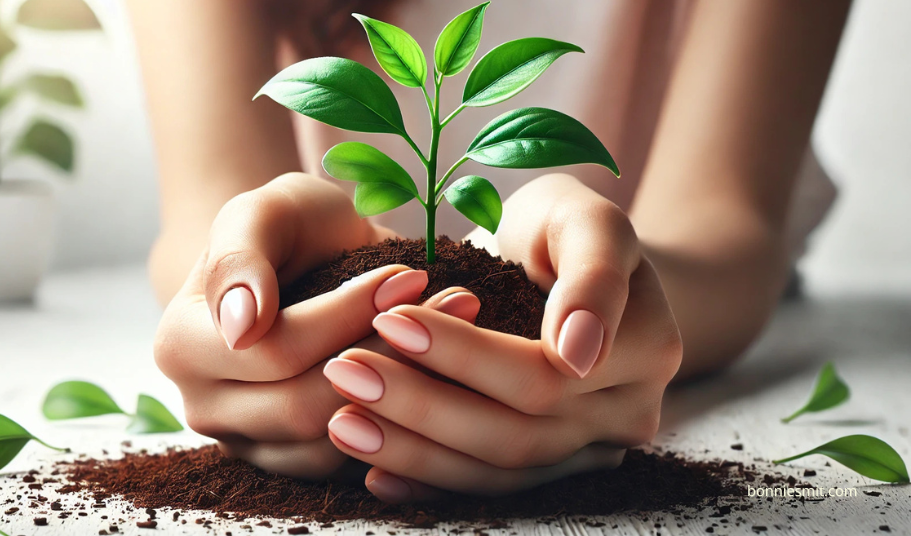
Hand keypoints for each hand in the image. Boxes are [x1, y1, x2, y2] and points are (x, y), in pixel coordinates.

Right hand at [153, 172, 474, 478]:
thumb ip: (240, 257)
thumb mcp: (262, 212)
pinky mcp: (295, 460)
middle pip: (304, 406)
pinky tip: (438, 369)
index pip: (277, 352)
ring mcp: (249, 441)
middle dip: (388, 353)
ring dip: (407, 388)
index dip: (350, 315)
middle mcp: (205, 405)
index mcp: (182, 347)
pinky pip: (352, 461)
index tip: (408, 274)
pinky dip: (402, 418)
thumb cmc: (283, 226)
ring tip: (454, 329)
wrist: (296, 256)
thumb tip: (240, 327)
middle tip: (451, 302)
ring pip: (334, 441)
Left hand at [321, 174, 681, 500]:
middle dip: (421, 404)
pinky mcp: (551, 466)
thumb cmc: (567, 225)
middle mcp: (628, 413)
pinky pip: (488, 489)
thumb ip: (594, 272)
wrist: (572, 263)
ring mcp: (591, 449)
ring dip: (413, 451)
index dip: (462, 355)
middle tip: (344, 371)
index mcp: (647, 350)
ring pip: (498, 471)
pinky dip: (428, 481)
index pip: (542, 373)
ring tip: (340, 421)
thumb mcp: (586, 216)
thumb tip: (578, 357)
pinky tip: (372, 471)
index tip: (389, 320)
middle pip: (515, 432)